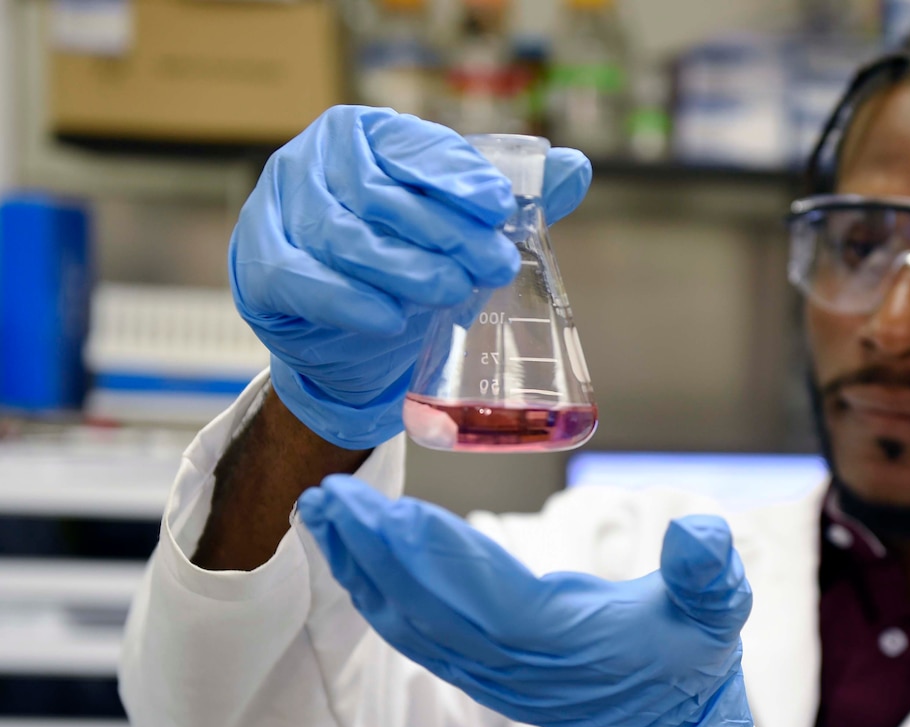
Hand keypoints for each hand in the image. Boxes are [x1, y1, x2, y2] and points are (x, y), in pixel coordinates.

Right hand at [231, 106, 591, 448]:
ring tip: (452, 291)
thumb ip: (505, 198)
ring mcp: (279, 209)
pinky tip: (389, 318)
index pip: (413, 147)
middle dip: (445, 232)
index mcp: (366, 135)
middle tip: (492, 265)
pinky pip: (303, 280)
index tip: (499, 206)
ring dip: (404, 267)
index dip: (457, 177)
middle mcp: (315, 161)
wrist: (343, 333)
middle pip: (383, 195)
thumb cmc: (401, 263)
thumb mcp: (452, 229)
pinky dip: (349, 300)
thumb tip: (575, 169)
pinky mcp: (257, 264)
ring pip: (344, 237)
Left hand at [297, 475, 756, 726]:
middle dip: (374, 552)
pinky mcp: (478, 671)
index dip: (432, 556)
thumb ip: (710, 575)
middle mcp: (513, 663)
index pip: (483, 597)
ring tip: (322, 515)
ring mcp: (489, 673)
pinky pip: (414, 634)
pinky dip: (377, 595)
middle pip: (428, 608)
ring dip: (361, 568)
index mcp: (564, 643)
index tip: (386, 511)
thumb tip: (700, 531)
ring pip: (410, 622)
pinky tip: (353, 560)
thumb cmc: (686, 665)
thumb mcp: (718, 615)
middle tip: (329, 497)